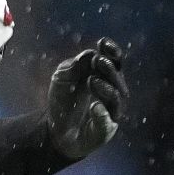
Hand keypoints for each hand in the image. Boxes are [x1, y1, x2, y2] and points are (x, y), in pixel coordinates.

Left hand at [46, 38, 129, 158]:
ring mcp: (110, 112)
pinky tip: (94, 107)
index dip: (112, 52)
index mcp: (103, 77)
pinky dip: (102, 114)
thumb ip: (74, 66)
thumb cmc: (63, 102)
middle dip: (109, 69)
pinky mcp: (105, 130)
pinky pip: (107, 122)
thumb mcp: (62, 79)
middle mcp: (112, 93)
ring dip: (106, 88)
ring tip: (91, 81)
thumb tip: (90, 54)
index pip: (114, 62)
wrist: (55, 131)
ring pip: (116, 99)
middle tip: (97, 62)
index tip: (103, 43)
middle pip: (118, 78)